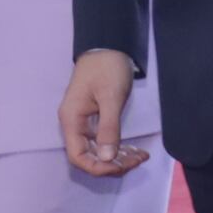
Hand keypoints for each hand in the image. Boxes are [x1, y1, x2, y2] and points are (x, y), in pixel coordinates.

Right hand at [61, 51, 146, 174]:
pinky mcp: (94, 119)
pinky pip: (103, 141)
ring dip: (119, 158)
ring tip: (141, 156)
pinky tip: (135, 149)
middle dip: (113, 164)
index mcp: (72, 120)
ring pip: (98, 151)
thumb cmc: (107, 67)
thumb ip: (108, 128)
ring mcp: (83, 122)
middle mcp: (74, 124)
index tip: (122, 166)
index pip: (78, 156)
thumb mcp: (111, 97)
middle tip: (139, 160)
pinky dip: (119, 148)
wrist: (108, 45)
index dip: (99, 167)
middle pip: (89, 156)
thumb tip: (108, 159)